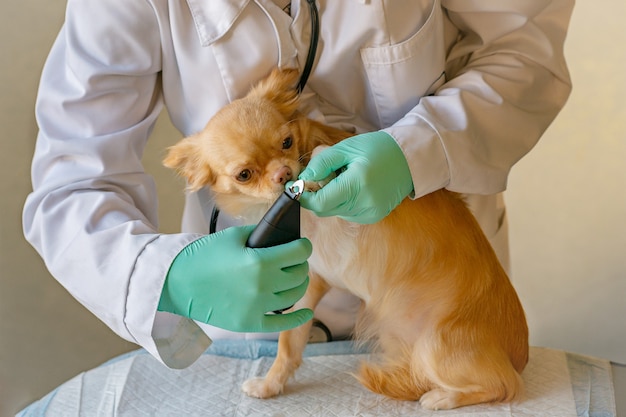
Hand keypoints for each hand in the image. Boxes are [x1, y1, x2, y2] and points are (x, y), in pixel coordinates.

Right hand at [158, 225, 312, 332]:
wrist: (177, 282)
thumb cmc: (203, 256)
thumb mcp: (234, 237)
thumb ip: (261, 235)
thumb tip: (283, 237)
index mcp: (260, 261)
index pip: (298, 253)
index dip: (303, 247)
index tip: (302, 246)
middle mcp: (262, 286)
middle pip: (298, 274)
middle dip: (300, 264)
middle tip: (294, 261)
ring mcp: (256, 307)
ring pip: (294, 296)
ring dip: (297, 285)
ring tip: (292, 278)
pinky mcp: (249, 323)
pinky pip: (282, 323)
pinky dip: (298, 317)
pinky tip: (306, 311)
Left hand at [298, 131, 412, 223]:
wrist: (408, 158)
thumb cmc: (377, 148)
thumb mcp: (346, 148)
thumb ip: (322, 163)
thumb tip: (304, 179)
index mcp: (357, 184)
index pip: (320, 203)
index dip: (304, 197)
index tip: (299, 186)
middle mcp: (364, 203)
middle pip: (325, 209)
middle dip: (317, 195)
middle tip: (324, 176)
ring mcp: (370, 213)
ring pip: (335, 211)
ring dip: (331, 197)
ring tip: (344, 178)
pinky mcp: (374, 216)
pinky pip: (347, 213)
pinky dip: (343, 201)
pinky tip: (355, 186)